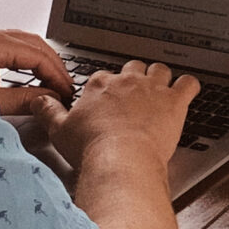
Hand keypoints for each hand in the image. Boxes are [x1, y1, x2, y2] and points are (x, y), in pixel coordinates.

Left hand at [0, 29, 73, 122]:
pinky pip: (12, 46)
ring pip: (25, 42)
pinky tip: (33, 72)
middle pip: (36, 44)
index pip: (39, 56)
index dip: (56, 75)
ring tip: (54, 80)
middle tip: (66, 86)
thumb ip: (24, 99)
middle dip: (54, 65)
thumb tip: (48, 100)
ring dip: (42, 60)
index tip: (66, 91)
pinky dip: (28, 58)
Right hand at [45, 61, 196, 173]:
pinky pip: (188, 83)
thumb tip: (39, 101)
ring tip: (159, 92)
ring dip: (160, 79)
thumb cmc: (92, 148)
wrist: (121, 160)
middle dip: (134, 79)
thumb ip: (48, 112)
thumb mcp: (59, 130)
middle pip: (133, 68)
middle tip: (133, 96)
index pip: (105, 77)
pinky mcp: (175, 101)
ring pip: (160, 70)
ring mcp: (153, 89)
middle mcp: (127, 81)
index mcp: (100, 84)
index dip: (107, 89)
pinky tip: (186, 92)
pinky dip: (188, 86)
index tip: (107, 101)